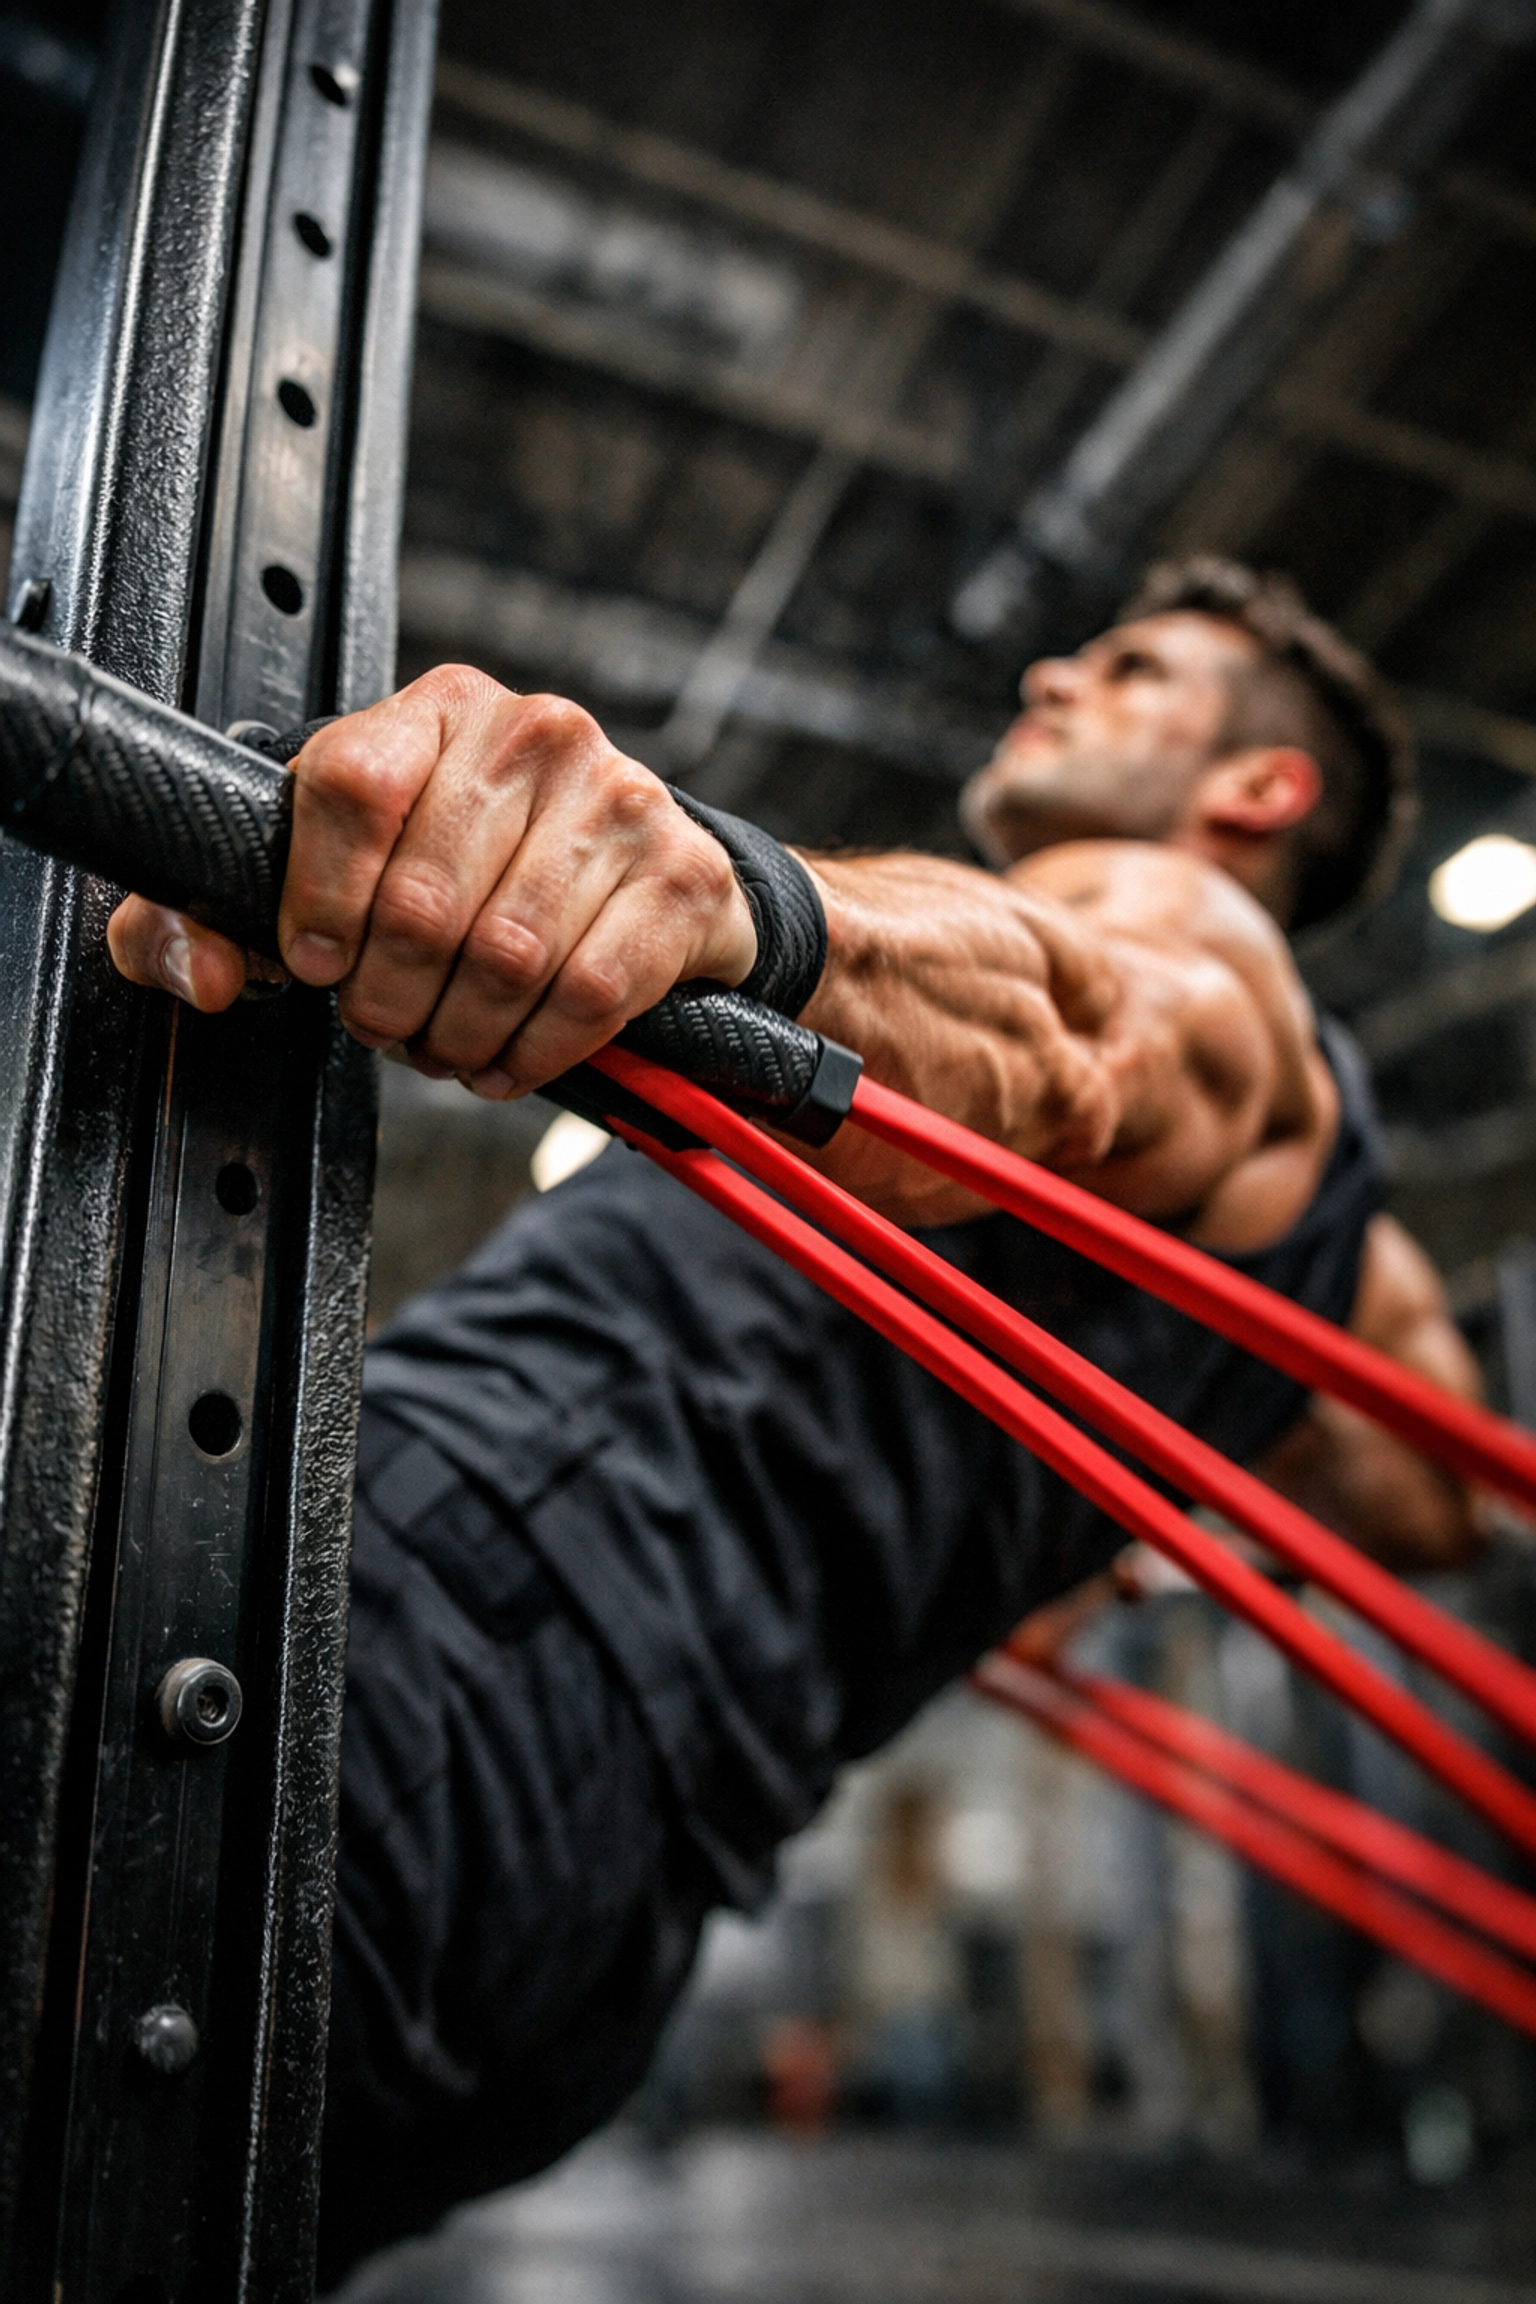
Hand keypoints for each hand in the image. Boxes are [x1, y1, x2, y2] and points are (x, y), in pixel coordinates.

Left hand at [106, 667, 757, 1095]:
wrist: (649, 880)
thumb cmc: (486, 869)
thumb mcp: (349, 868)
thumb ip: (227, 915)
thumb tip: (204, 972)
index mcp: (441, 709)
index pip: (351, 786)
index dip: (319, 897)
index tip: (317, 961)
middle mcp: (538, 735)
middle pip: (426, 898)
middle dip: (389, 996)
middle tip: (386, 1025)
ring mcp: (621, 801)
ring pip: (506, 957)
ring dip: (459, 1034)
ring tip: (444, 1047)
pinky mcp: (681, 877)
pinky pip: (587, 994)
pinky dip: (534, 1052)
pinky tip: (507, 1060)